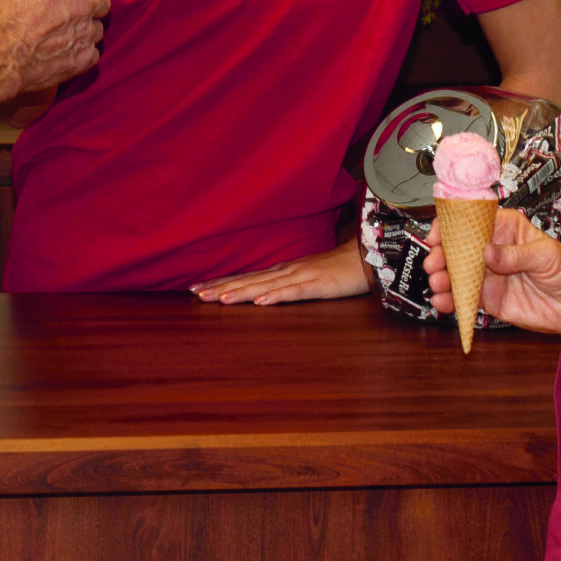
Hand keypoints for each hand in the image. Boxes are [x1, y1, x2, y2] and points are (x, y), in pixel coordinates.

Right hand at [0, 0, 107, 99]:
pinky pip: (93, 51)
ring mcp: (85, 31)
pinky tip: (65, 49)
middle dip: (89, 0)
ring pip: (98, 25)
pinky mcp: (83, 57)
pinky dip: (82, 50)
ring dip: (86, 25)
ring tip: (65, 28)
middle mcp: (82, 2)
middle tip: (70, 5)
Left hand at [191, 236, 369, 304]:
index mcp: (280, 272)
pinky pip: (293, 292)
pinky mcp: (316, 285)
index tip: (195, 289)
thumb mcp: (305, 278)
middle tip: (194, 295)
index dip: (220, 284)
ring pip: (263, 286)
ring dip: (240, 293)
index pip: (244, 278)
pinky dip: (275, 297)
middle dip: (220, 288)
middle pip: (247, 281)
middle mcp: (284, 272)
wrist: (365, 259)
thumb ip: (285, 285)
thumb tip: (262, 293)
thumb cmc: (336, 270)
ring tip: (217, 299)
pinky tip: (260, 302)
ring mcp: (299, 277)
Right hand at [423, 207, 560, 336]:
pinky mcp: (490, 298)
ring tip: (437, 283)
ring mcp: (489, 275)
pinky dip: (451, 300)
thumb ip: (515, 255)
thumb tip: (487, 253)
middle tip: (435, 263)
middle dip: (442, 254)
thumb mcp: (546, 255)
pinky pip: (465, 298)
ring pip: (457, 273)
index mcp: (506, 229)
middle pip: (458, 248)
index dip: (451, 226)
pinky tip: (441, 301)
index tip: (438, 235)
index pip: (471, 222)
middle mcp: (492, 250)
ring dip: (443, 278)